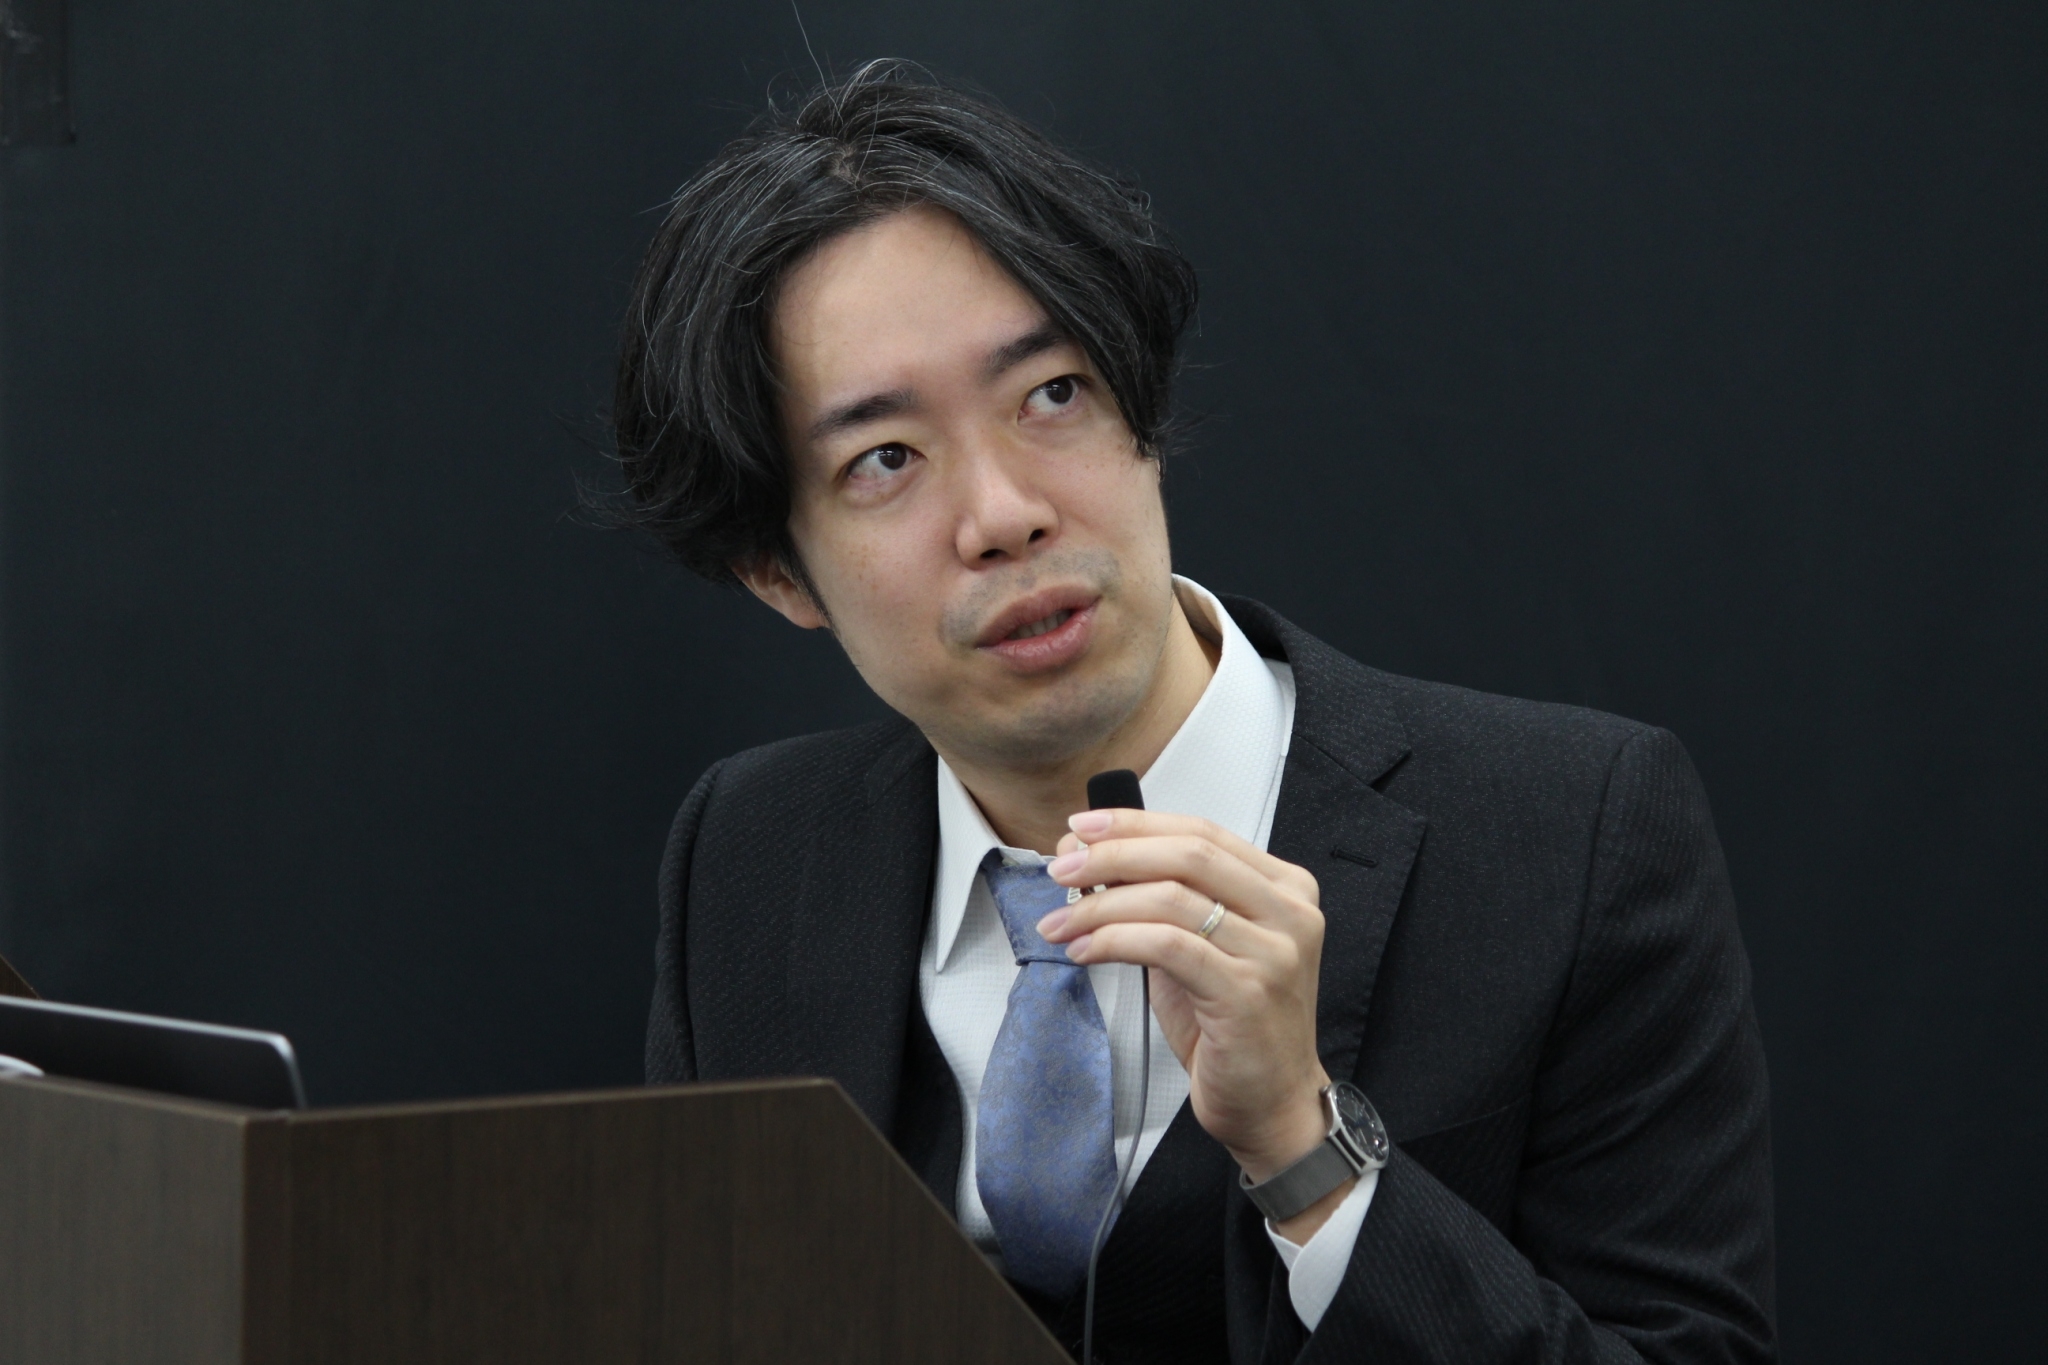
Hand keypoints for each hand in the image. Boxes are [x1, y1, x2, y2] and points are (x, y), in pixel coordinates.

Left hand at [1039, 808, 1336, 1203]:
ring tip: (1061, 923)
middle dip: (1112, 855)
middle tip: (1062, 868)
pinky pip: (1166, 946)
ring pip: (1170, 898)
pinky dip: (1114, 941)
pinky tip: (1084, 952)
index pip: (1202, 832)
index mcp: (1284, 888)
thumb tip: (1091, 857)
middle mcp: (1289, 913)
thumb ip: (1162, 899)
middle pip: (1187, 854)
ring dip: (1100, 906)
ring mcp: (1274, 953)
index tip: (1081, 828)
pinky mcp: (1247, 993)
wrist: (1273, 1103)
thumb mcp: (1201, 946)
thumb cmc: (1234, 1026)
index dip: (1135, 824)